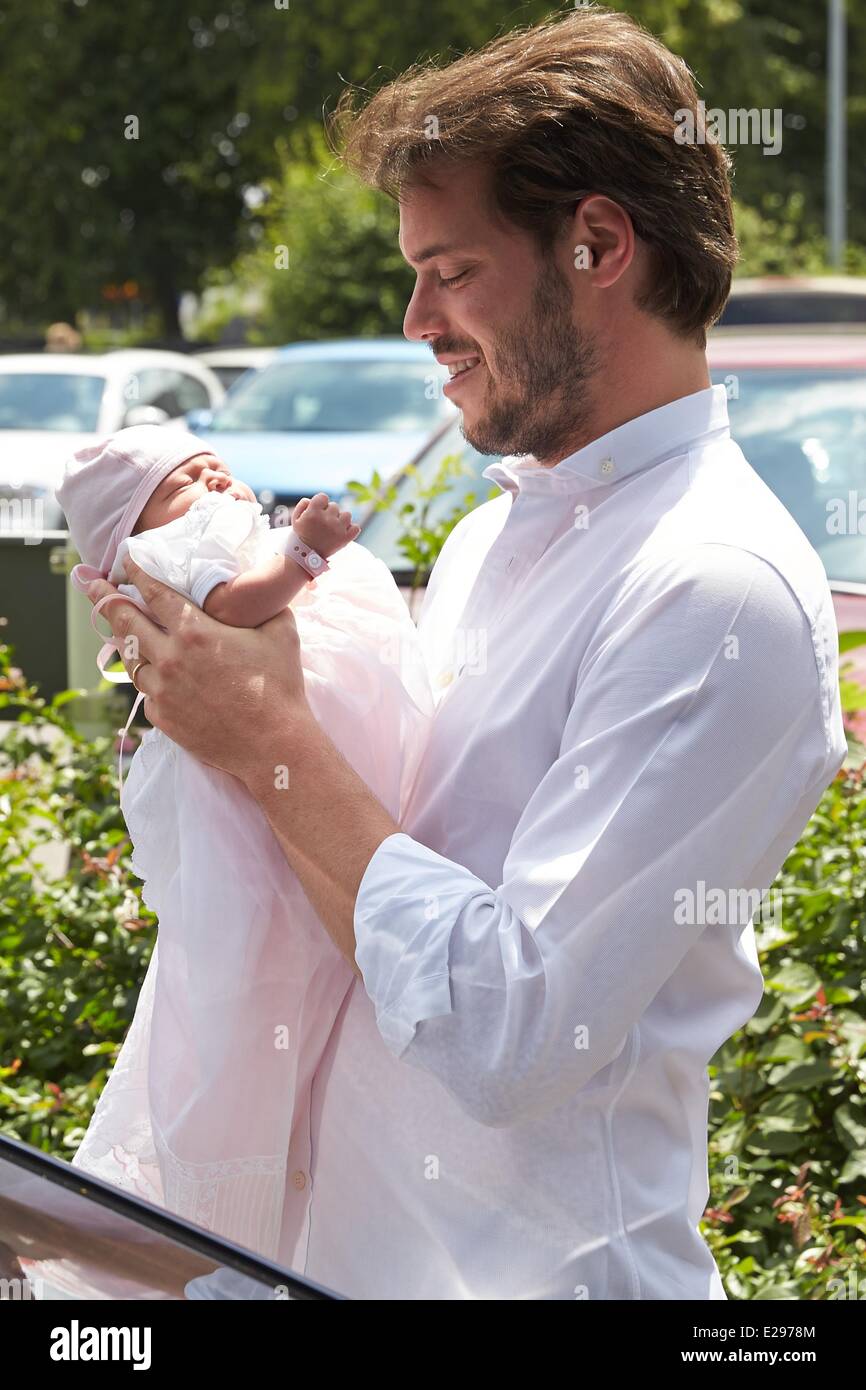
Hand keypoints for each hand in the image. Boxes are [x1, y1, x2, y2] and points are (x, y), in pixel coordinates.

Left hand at [83, 557, 313, 781]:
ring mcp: (162, 691)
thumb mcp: (281, 633)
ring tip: (119, 630)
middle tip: (89, 583)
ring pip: (130, 659)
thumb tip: (267, 594)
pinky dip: (150, 680)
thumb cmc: (279, 687)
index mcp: (194, 631)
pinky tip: (158, 676)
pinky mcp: (162, 718)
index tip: (126, 560)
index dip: (136, 572)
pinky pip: (147, 692)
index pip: (153, 593)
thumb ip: (267, 607)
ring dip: (124, 641)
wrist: (273, 744)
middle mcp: (169, 658)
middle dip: (103, 597)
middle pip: (124, 621)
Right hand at [292, 493, 359, 557]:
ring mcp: (338, 529)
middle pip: (335, 506)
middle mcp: (327, 520)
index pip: (323, 497)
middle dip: (329, 513)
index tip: (318, 511)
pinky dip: (351, 530)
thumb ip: (303, 504)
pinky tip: (343, 533)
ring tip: (333, 528)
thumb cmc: (301, 536)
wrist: (306, 557)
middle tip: (323, 524)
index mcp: (313, 513)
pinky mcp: (345, 538)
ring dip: (341, 520)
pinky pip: (356, 527)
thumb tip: (313, 499)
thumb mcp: (296, 519)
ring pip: (347, 515)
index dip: (321, 503)